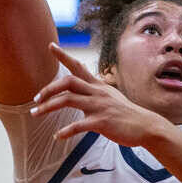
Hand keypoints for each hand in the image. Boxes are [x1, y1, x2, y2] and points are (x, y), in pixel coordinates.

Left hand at [30, 44, 162, 144]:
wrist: (146, 126)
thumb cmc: (125, 112)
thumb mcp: (110, 94)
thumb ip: (94, 83)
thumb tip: (85, 69)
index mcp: (98, 86)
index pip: (78, 67)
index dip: (63, 56)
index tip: (50, 46)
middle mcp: (97, 93)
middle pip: (68, 81)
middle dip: (48, 88)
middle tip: (35, 98)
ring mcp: (99, 106)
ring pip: (68, 100)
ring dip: (48, 106)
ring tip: (35, 113)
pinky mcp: (101, 122)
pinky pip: (78, 125)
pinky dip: (65, 131)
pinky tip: (57, 136)